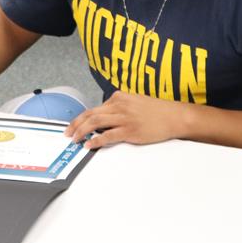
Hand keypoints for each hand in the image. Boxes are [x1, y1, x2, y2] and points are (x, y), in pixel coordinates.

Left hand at [64, 91, 185, 148]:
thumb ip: (120, 107)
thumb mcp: (135, 102)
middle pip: (91, 114)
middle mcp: (120, 105)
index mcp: (119, 97)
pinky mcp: (130, 130)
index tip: (73, 125)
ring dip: (82, 132)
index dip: (81, 118)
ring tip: (75, 139)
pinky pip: (108, 135)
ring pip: (95, 123)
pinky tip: (89, 145)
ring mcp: (124, 118)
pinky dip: (96, 140)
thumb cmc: (157, 111)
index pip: (95, 108)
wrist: (174, 116)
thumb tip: (106, 117)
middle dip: (76, 124)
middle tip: (67, 133)